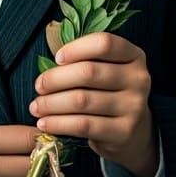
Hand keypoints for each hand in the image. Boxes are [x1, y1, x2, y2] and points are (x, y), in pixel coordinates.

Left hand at [29, 32, 158, 176]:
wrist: (133, 133)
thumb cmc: (109, 93)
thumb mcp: (106, 70)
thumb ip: (85, 59)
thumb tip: (48, 63)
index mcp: (134, 56)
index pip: (104, 43)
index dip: (76, 48)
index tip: (57, 58)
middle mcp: (139, 79)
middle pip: (89, 72)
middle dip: (56, 79)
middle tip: (38, 86)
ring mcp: (134, 107)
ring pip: (82, 100)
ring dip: (52, 103)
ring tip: (36, 106)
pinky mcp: (124, 132)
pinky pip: (83, 125)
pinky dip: (59, 123)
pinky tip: (45, 123)